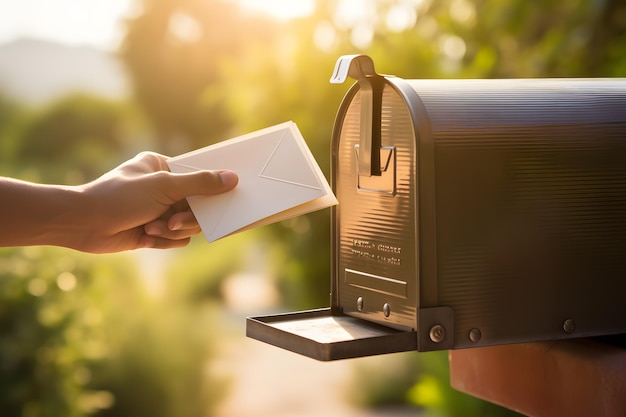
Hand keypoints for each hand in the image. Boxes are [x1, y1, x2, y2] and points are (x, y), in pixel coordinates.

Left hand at [78, 152, 237, 252]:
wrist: (84, 224)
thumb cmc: (120, 197)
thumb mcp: (164, 186)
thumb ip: (201, 183)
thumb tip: (232, 178)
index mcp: (163, 167)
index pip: (198, 174)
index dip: (212, 187)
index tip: (228, 194)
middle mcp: (163, 187)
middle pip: (198, 205)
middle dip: (185, 218)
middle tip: (173, 221)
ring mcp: (159, 210)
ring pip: (189, 226)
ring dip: (172, 231)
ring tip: (151, 228)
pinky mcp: (154, 231)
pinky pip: (176, 240)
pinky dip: (164, 241)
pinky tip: (145, 237)